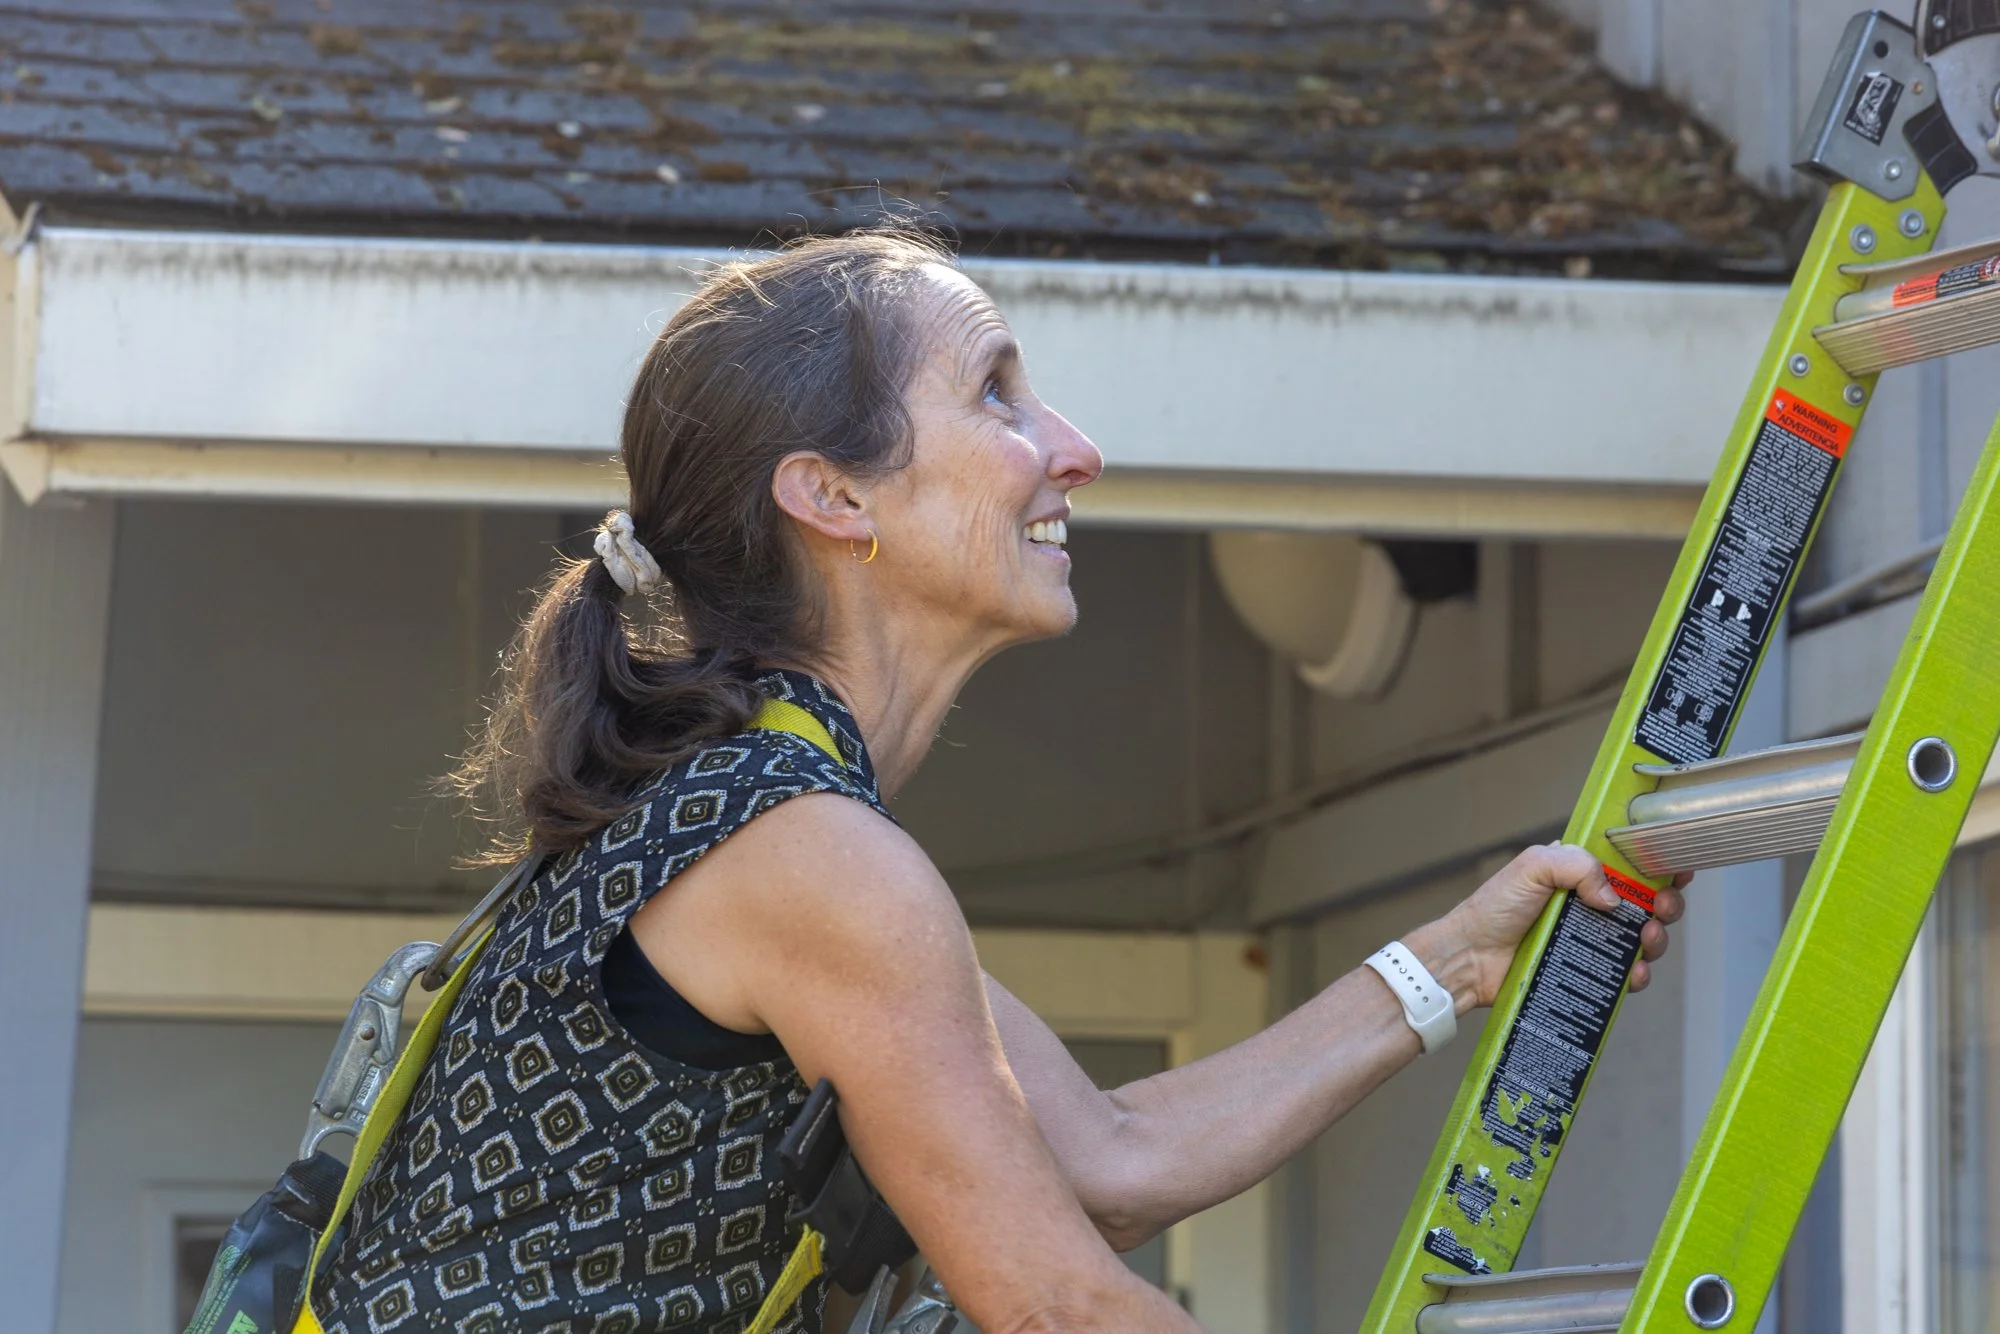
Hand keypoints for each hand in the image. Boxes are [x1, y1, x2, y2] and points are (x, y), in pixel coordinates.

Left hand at [1407, 844, 1687, 1011]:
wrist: (1470, 957)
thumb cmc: (1494, 908)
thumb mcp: (1533, 867)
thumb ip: (1577, 866)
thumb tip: (1614, 896)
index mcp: (1579, 872)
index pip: (1629, 862)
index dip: (1658, 863)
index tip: (1678, 867)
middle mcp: (1590, 903)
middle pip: (1647, 901)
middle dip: (1666, 903)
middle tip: (1662, 907)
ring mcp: (1591, 938)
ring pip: (1643, 938)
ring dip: (1657, 938)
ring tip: (1646, 938)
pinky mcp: (1587, 971)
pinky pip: (1624, 974)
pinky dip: (1637, 974)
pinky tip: (1633, 973)